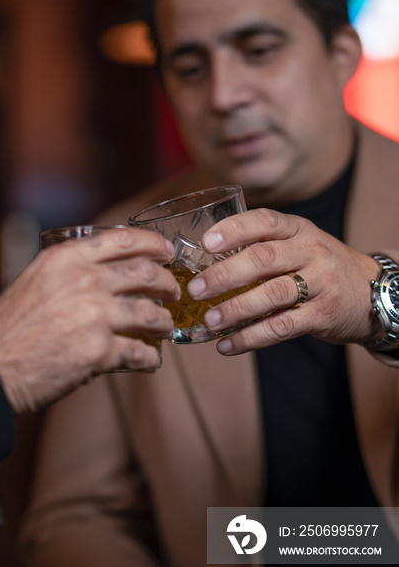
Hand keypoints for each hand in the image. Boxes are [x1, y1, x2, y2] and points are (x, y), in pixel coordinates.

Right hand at [0, 228, 179, 411]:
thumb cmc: (8, 325)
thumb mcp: (36, 278)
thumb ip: (70, 270)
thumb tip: (105, 271)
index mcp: (67, 258)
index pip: (124, 240)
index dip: (154, 244)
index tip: (167, 251)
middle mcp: (84, 281)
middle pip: (147, 274)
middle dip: (168, 284)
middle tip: (174, 292)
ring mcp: (95, 316)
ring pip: (151, 314)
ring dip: (164, 322)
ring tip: (165, 327)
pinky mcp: (99, 352)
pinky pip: (140, 352)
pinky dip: (150, 358)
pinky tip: (150, 360)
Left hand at [187, 208, 379, 354]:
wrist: (371, 291)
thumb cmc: (318, 266)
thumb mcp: (298, 244)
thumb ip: (262, 247)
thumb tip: (204, 264)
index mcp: (298, 229)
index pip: (265, 221)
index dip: (234, 230)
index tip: (206, 243)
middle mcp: (310, 251)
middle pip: (264, 258)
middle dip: (225, 274)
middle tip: (195, 289)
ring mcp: (320, 282)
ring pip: (273, 294)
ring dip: (236, 309)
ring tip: (209, 321)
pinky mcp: (323, 314)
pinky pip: (283, 326)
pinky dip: (252, 337)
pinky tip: (228, 345)